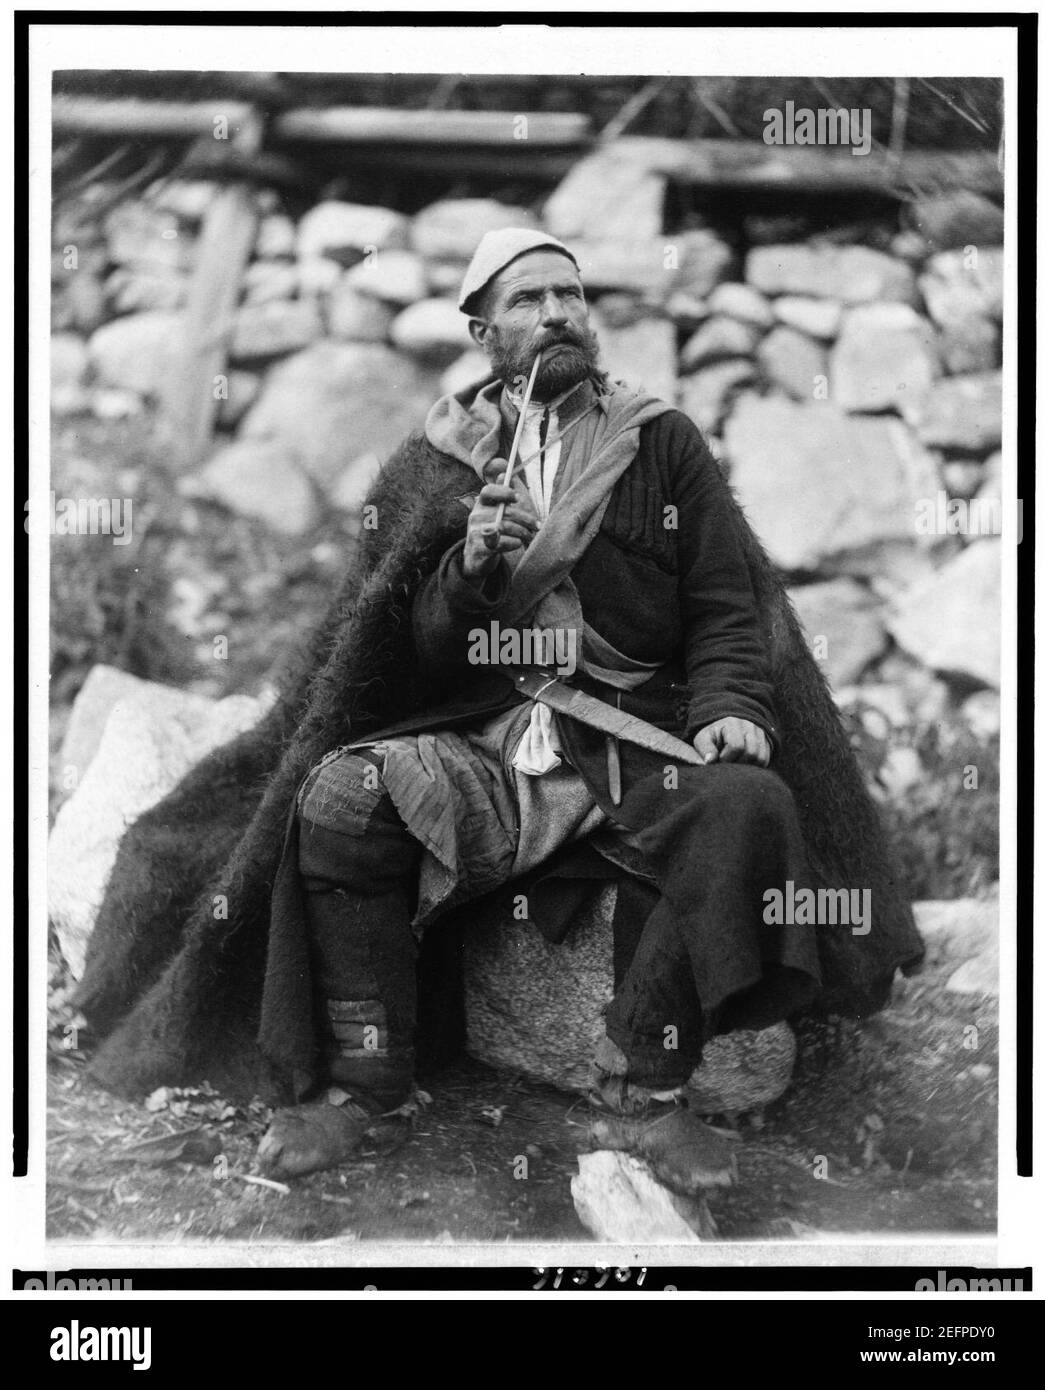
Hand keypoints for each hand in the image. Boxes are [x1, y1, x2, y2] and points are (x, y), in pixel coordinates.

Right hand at [462, 457, 540, 578]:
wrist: (476, 559)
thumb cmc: (492, 531)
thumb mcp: (495, 511)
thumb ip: (502, 492)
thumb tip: (503, 471)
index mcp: (481, 504)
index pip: (488, 491)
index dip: (503, 492)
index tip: (517, 497)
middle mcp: (476, 516)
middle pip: (504, 512)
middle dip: (525, 518)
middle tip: (537, 525)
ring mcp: (475, 532)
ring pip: (505, 527)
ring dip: (522, 532)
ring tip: (529, 535)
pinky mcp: (479, 548)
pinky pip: (501, 543)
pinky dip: (513, 543)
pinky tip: (517, 544)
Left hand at [693, 717, 770, 766]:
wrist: (724, 729)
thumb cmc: (712, 736)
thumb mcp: (703, 739)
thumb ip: (705, 749)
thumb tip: (710, 761)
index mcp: (733, 723)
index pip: (737, 746)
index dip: (726, 758)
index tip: (718, 760)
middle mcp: (750, 726)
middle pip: (752, 752)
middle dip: (737, 763)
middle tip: (727, 764)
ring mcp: (761, 734)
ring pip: (761, 758)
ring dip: (747, 766)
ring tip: (734, 763)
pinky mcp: (766, 742)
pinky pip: (765, 760)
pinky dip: (754, 766)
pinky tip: (742, 764)